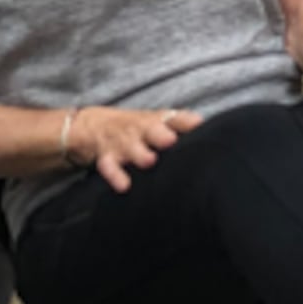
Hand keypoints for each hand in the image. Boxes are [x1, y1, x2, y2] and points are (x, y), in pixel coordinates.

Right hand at [70, 105, 202, 192]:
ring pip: (130, 147)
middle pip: (151, 129)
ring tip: (149, 161)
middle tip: (170, 141)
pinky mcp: (107, 157)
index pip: (174, 118)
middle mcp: (140, 130)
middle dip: (160, 135)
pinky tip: (124, 185)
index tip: (198, 125)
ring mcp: (123, 143)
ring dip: (140, 154)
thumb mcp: (160, 121)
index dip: (186, 121)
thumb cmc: (140, 128)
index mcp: (157, 121)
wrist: (97, 125)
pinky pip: (109, 166)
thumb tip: (205, 126)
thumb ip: (184, 124)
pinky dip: (115, 176)